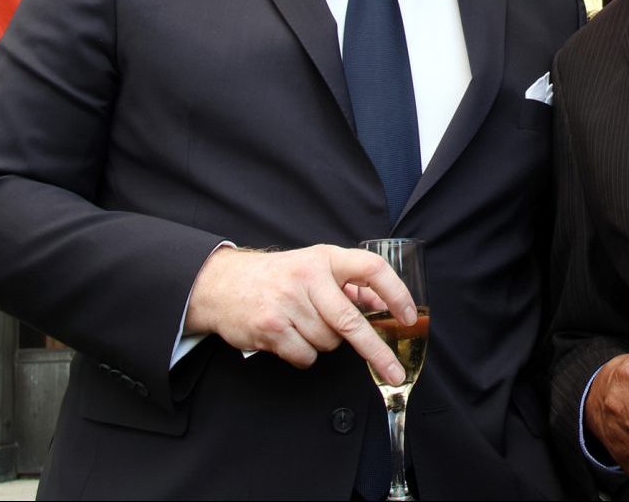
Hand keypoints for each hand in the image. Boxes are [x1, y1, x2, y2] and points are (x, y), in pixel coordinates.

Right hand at [185, 244, 416, 382]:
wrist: (220, 284)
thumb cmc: (275, 278)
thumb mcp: (312, 267)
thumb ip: (346, 284)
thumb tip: (384, 306)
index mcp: (324, 258)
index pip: (371, 269)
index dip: (396, 293)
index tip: (408, 316)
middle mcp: (307, 277)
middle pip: (351, 321)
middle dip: (376, 351)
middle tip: (393, 370)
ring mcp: (288, 303)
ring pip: (329, 342)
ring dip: (324, 343)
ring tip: (303, 325)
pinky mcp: (271, 327)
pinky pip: (306, 356)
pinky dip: (304, 354)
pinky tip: (289, 338)